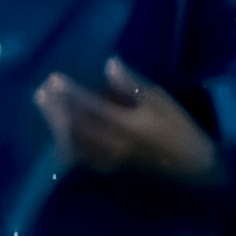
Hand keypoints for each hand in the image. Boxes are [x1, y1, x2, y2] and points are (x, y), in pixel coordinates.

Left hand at [39, 58, 219, 184]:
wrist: (194, 171)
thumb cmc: (180, 130)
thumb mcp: (162, 102)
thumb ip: (132, 86)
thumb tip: (109, 64)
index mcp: (128, 126)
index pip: (91, 107)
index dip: (70, 93)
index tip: (54, 79)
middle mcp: (112, 145)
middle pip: (74, 127)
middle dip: (55, 108)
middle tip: (41, 91)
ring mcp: (106, 161)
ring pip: (71, 143)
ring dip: (55, 124)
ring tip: (44, 105)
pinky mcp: (106, 172)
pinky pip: (77, 158)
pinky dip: (64, 142)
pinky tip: (56, 130)